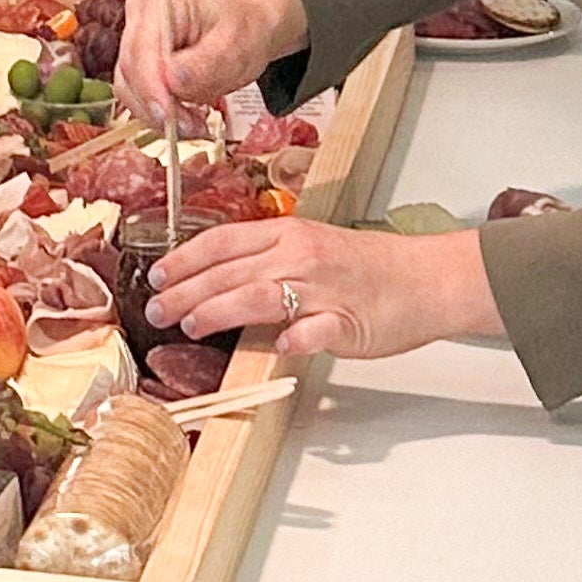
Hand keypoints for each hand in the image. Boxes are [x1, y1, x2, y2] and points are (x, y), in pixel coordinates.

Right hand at [117, 0, 307, 125]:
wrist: (245, 32)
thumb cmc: (242, 32)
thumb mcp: (235, 48)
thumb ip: (204, 65)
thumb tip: (171, 82)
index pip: (143, 48)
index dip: (151, 86)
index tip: (167, 117)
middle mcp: (141, 12)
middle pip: (131, 68)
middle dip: (158, 105)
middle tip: (191, 128)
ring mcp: (135, 35)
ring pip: (128, 85)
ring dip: (157, 113)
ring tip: (194, 125)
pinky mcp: (136, 59)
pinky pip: (135, 93)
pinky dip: (158, 112)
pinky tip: (185, 118)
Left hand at [149, 210, 501, 360]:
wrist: (426, 278)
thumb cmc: (368, 268)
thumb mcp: (310, 250)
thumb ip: (268, 264)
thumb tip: (218, 285)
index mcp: (288, 233)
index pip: (222, 242)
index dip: (184, 259)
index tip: (155, 275)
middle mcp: (300, 255)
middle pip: (230, 271)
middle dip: (186, 291)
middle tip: (156, 311)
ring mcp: (324, 289)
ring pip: (260, 295)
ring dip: (219, 310)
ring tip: (190, 326)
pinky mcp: (348, 322)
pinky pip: (315, 331)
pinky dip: (294, 339)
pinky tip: (276, 348)